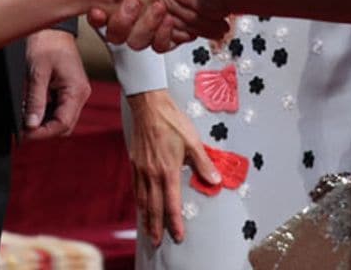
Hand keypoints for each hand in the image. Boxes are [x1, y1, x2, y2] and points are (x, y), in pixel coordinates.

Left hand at [21, 29, 87, 138]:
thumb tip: (31, 124)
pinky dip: (45, 113)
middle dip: (43, 131)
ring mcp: (75, 92)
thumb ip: (35, 100)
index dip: (43, 133)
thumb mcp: (37, 72)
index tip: (25, 135)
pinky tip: (32, 110)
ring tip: (25, 120)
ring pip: (61, 120)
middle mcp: (80, 94)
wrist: (51, 26)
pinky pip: (59, 109)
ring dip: (44, 123)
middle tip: (22, 130)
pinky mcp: (68, 89)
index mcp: (76, 90)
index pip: (63, 124)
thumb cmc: (47, 42)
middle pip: (64, 125)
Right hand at [91, 0, 228, 49]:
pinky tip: (169, 22)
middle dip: (122, 21)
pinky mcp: (173, 34)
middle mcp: (141, 10)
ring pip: (137, 41)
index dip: (99, 16)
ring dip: (144, 27)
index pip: (106, 11)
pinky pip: (161, 45)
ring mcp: (156, 23)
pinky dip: (164, 36)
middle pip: (118, 31)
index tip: (98, 11)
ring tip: (159, 10)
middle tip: (133, 3)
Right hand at [125, 90, 219, 247]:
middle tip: (158, 242)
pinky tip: (141, 206)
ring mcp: (141, 169)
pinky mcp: (135, 163)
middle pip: (154, 207)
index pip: (171, 203)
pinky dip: (139, 201)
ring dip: (146, 218)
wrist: (149, 107)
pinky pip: (136, 188)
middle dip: (157, 227)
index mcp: (168, 171)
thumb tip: (215, 180)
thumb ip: (203, 163)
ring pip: (143, 200)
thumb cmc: (172, 122)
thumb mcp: (193, 141)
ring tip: (148, 231)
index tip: (178, 235)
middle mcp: (152, 174)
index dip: (175, 222)